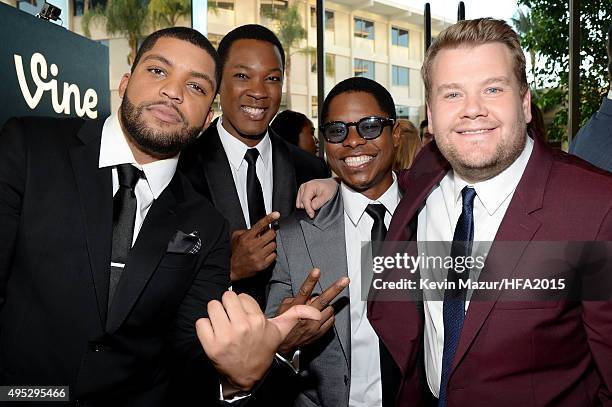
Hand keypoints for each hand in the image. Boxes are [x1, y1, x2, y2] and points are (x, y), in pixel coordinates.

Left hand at [196, 291, 320, 391]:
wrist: (247, 376)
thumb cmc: (262, 349)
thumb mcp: (280, 331)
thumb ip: (296, 315)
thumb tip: (317, 312)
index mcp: (258, 320)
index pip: (242, 296)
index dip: (243, 306)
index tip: (246, 317)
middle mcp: (242, 327)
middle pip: (226, 297)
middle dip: (227, 306)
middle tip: (232, 319)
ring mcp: (225, 336)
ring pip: (212, 306)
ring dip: (215, 315)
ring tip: (223, 326)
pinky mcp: (210, 345)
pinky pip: (200, 322)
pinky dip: (204, 328)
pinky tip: (214, 335)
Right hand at [230, 212, 279, 280]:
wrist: (232, 268)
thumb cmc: (236, 252)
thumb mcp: (237, 237)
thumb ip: (247, 230)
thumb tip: (260, 227)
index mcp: (247, 238)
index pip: (260, 225)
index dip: (269, 218)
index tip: (276, 214)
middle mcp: (253, 246)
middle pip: (271, 234)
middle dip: (270, 234)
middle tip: (267, 236)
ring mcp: (258, 256)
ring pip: (274, 245)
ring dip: (271, 245)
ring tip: (264, 247)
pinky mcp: (262, 264)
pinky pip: (274, 255)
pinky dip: (271, 254)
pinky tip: (264, 255)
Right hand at [276, 268, 348, 355]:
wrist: (284, 345)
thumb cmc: (283, 324)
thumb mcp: (284, 308)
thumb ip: (296, 299)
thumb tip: (310, 296)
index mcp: (297, 308)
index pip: (305, 291)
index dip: (311, 280)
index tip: (317, 271)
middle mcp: (307, 316)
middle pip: (324, 299)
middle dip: (336, 288)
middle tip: (345, 280)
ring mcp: (315, 325)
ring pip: (329, 309)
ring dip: (326, 306)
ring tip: (320, 308)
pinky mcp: (320, 332)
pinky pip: (331, 320)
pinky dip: (328, 316)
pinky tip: (322, 316)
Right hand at [296, 178, 339, 217]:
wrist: (331, 184)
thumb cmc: (330, 188)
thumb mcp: (327, 195)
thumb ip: (319, 202)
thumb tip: (312, 207)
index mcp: (309, 186)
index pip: (305, 200)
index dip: (308, 209)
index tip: (312, 215)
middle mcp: (304, 186)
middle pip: (301, 202)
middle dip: (308, 207)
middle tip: (317, 207)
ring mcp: (302, 189)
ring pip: (300, 202)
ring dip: (307, 206)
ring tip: (315, 203)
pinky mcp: (302, 192)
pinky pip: (300, 201)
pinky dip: (306, 204)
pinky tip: (312, 202)